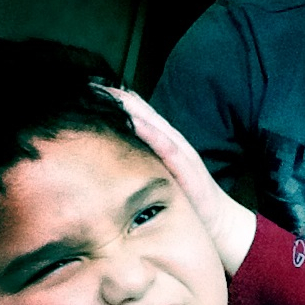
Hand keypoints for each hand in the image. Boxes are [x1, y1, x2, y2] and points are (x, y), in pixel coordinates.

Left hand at [103, 87, 256, 274]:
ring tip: (105, 92)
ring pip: (152, 121)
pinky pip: (166, 146)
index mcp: (164, 143)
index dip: (115, 99)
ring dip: (129, 106)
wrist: (218, 221)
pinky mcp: (186, 167)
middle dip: (116, 96)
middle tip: (87, 83)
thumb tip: (112, 164)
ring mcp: (181, 152)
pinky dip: (150, 132)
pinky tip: (134, 121)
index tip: (87, 88)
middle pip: (142, 110)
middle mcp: (172, 141)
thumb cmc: (187, 202)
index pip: (137, 114)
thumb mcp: (160, 179)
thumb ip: (143, 166)